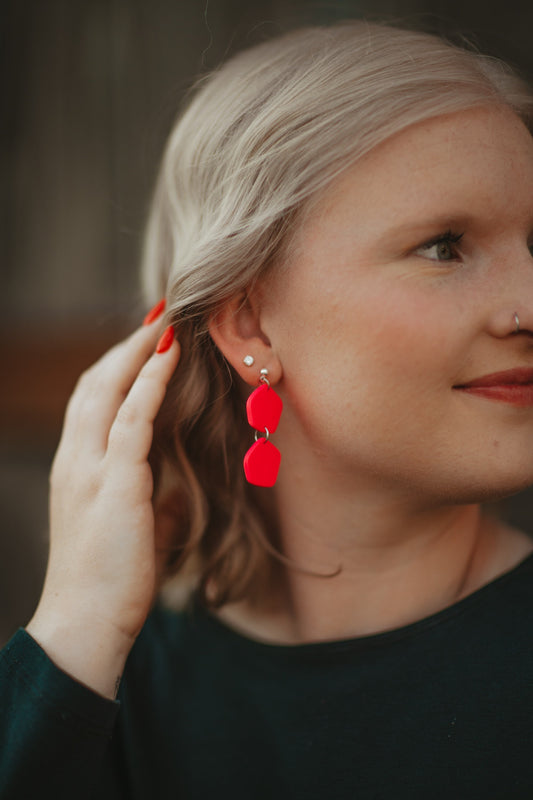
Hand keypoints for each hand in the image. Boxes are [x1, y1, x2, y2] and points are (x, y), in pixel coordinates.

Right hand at [27, 306, 179, 696]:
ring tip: (165, 321)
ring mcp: (89, 468)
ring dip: (138, 349)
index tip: (144, 342)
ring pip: (108, 389)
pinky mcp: (113, 482)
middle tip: (157, 316)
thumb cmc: (106, 581)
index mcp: (75, 468)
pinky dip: (150, 381)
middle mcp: (75, 459)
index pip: (91, 400)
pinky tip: (169, 355)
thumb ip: (143, 506)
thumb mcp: (125, 532)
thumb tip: (172, 499)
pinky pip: (133, 417)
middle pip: (95, 382)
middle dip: (125, 345)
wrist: (83, 623)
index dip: (116, 366)